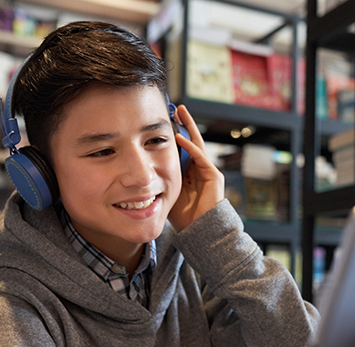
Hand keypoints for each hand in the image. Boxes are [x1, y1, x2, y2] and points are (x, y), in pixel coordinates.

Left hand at [168, 104, 224, 231]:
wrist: (200, 231)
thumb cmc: (183, 217)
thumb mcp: (166, 193)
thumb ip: (159, 181)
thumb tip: (141, 173)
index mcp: (190, 173)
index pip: (182, 148)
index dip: (175, 135)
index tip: (164, 122)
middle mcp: (200, 170)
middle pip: (191, 141)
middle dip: (184, 124)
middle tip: (176, 109)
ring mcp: (208, 172)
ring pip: (197, 144)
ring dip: (188, 128)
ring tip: (180, 113)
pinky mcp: (214, 176)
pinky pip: (200, 157)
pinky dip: (189, 147)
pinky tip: (179, 137)